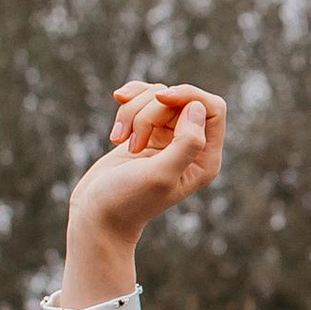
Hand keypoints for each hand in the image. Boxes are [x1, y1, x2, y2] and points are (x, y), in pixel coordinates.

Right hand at [61, 82, 225, 306]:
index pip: (213, 108)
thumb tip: (198, 107)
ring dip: (134, 112)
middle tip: (134, 142)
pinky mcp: (147, 131)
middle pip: (181, 99)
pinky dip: (126, 107)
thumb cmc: (127, 200)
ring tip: (120, 140)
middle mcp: (192, 147)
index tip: (160, 97)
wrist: (97, 214)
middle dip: (151, 110)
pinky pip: (143, 99)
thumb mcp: (160, 175)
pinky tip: (115, 132)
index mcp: (206, 160)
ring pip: (158, 96)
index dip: (188, 94)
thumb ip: (186, 143)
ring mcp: (169, 137)